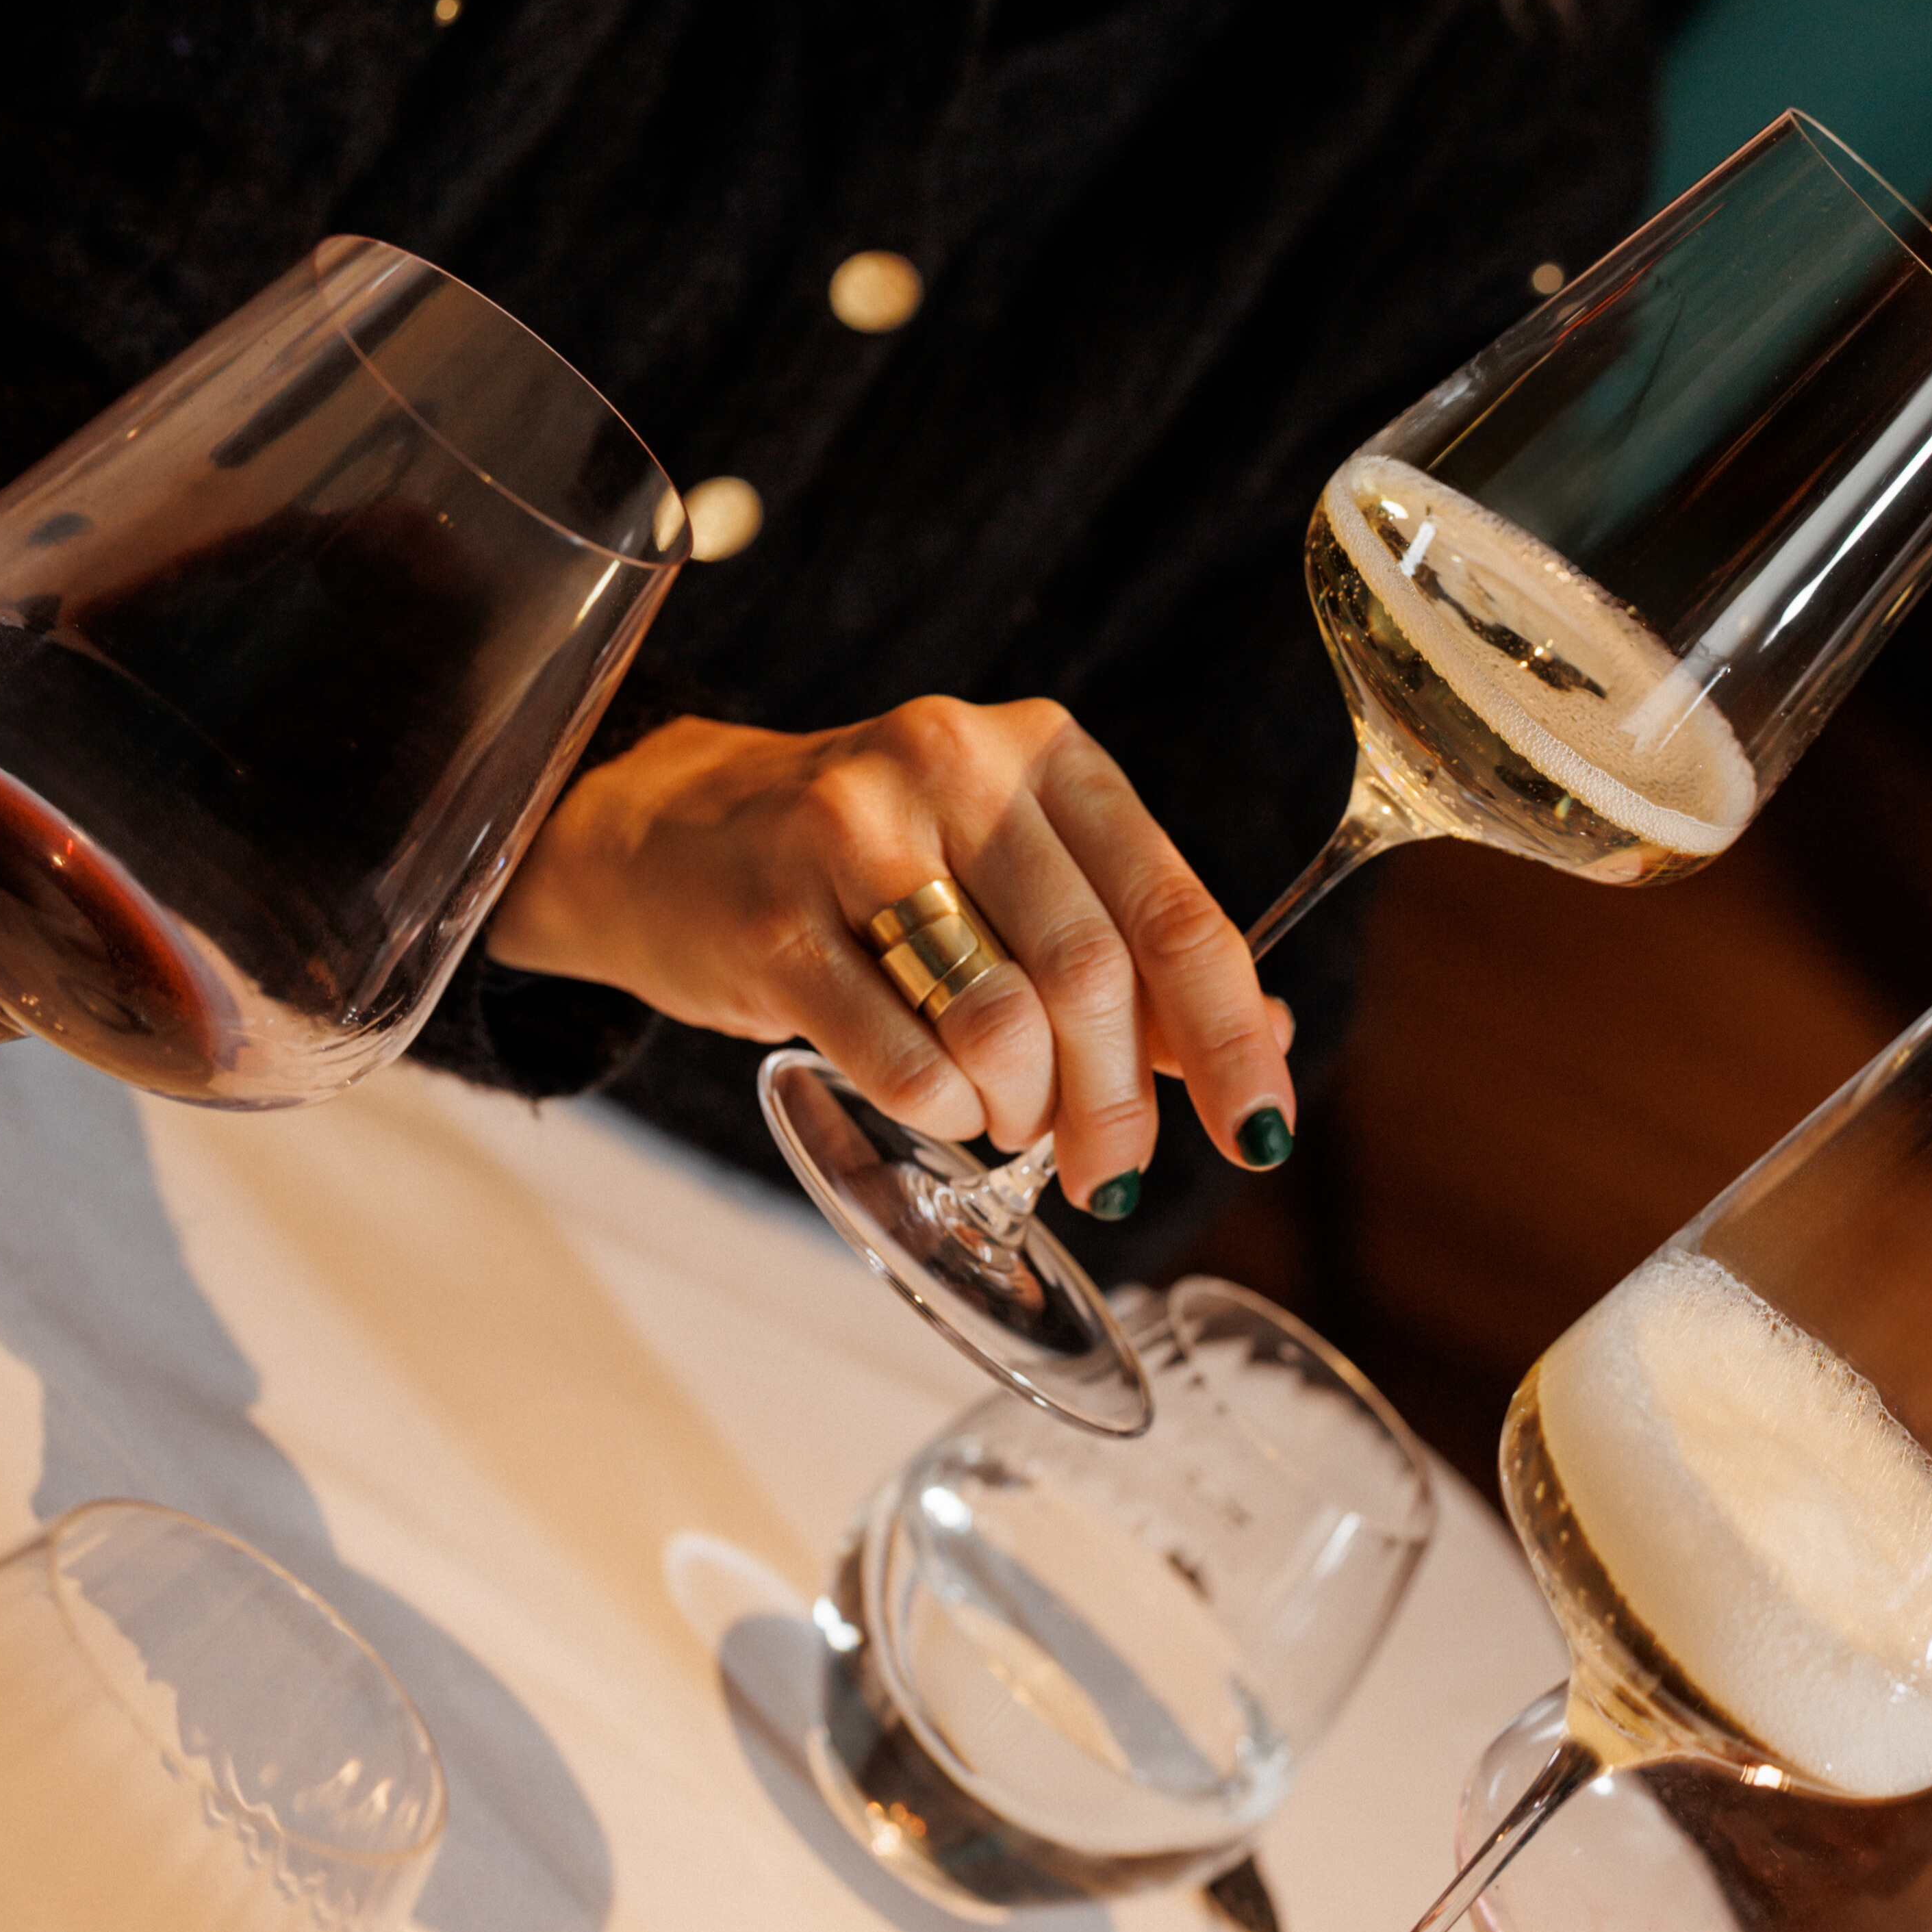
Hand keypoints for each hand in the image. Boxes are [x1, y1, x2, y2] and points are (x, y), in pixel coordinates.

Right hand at [485, 702, 1294, 1210]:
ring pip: (1001, 1025)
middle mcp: (956, 767)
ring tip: (1005, 1120)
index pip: (1175, 910)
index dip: (1230, 1037)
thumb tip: (1265, 1041)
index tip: (1258, 1133)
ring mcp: (856, 833)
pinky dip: (942, 1113)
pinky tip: (937, 1103)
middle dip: (1116, 1108)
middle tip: (1109, 1177)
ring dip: (1022, 1112)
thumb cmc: (867, 874)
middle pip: (1093, 978)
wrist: (666, 837)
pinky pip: (904, 1064)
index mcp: (1045, 754)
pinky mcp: (775, 918)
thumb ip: (1134, 956)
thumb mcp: (1014, 881)